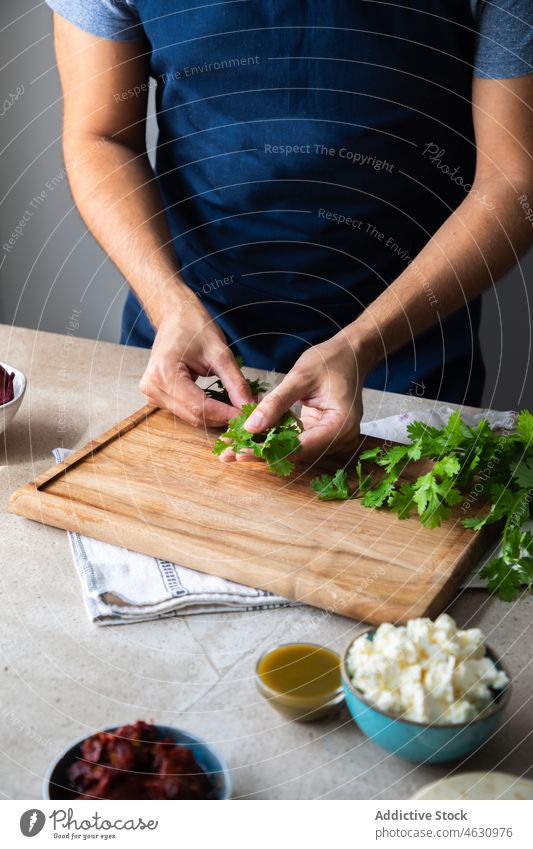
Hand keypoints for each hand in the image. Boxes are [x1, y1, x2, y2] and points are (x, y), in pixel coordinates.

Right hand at [139, 295, 252, 426]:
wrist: (175, 317)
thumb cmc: (194, 328)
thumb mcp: (220, 353)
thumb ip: (236, 383)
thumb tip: (249, 407)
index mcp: (164, 374)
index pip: (199, 407)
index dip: (225, 414)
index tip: (248, 415)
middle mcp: (153, 388)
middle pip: (194, 416)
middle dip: (222, 417)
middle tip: (246, 413)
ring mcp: (152, 395)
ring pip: (191, 417)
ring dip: (215, 416)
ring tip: (236, 407)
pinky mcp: (157, 397)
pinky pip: (185, 412)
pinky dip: (206, 411)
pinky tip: (221, 404)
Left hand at [242, 336, 367, 462]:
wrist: (349, 354)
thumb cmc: (330, 360)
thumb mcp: (300, 377)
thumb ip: (275, 403)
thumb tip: (251, 427)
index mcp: (341, 425)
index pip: (300, 447)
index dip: (269, 451)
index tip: (241, 451)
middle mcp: (340, 438)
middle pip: (295, 454)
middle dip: (261, 453)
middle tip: (229, 454)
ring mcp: (332, 439)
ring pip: (292, 450)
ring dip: (264, 448)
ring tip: (232, 449)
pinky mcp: (322, 434)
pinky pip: (295, 440)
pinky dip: (273, 439)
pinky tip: (248, 438)